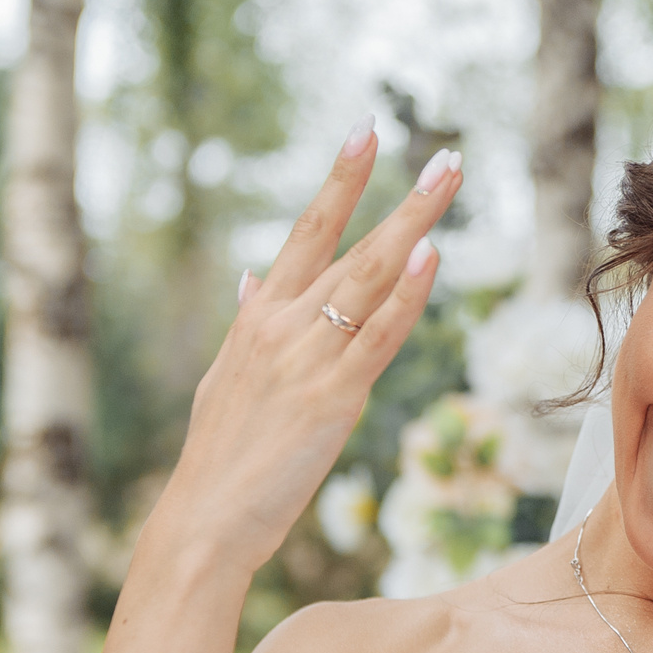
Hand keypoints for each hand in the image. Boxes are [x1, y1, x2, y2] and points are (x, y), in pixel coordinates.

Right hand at [153, 125, 460, 569]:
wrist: (203, 520)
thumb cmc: (219, 456)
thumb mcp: (224, 375)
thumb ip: (245, 322)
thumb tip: (251, 276)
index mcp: (259, 316)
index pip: (306, 231)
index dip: (339, 180)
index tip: (365, 131)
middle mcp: (282, 325)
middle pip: (353, 245)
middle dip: (406, 198)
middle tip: (450, 156)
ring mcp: (307, 358)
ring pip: (371, 277)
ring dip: (416, 225)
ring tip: (450, 182)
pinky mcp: (331, 397)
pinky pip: (377, 336)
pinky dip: (407, 296)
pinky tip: (432, 258)